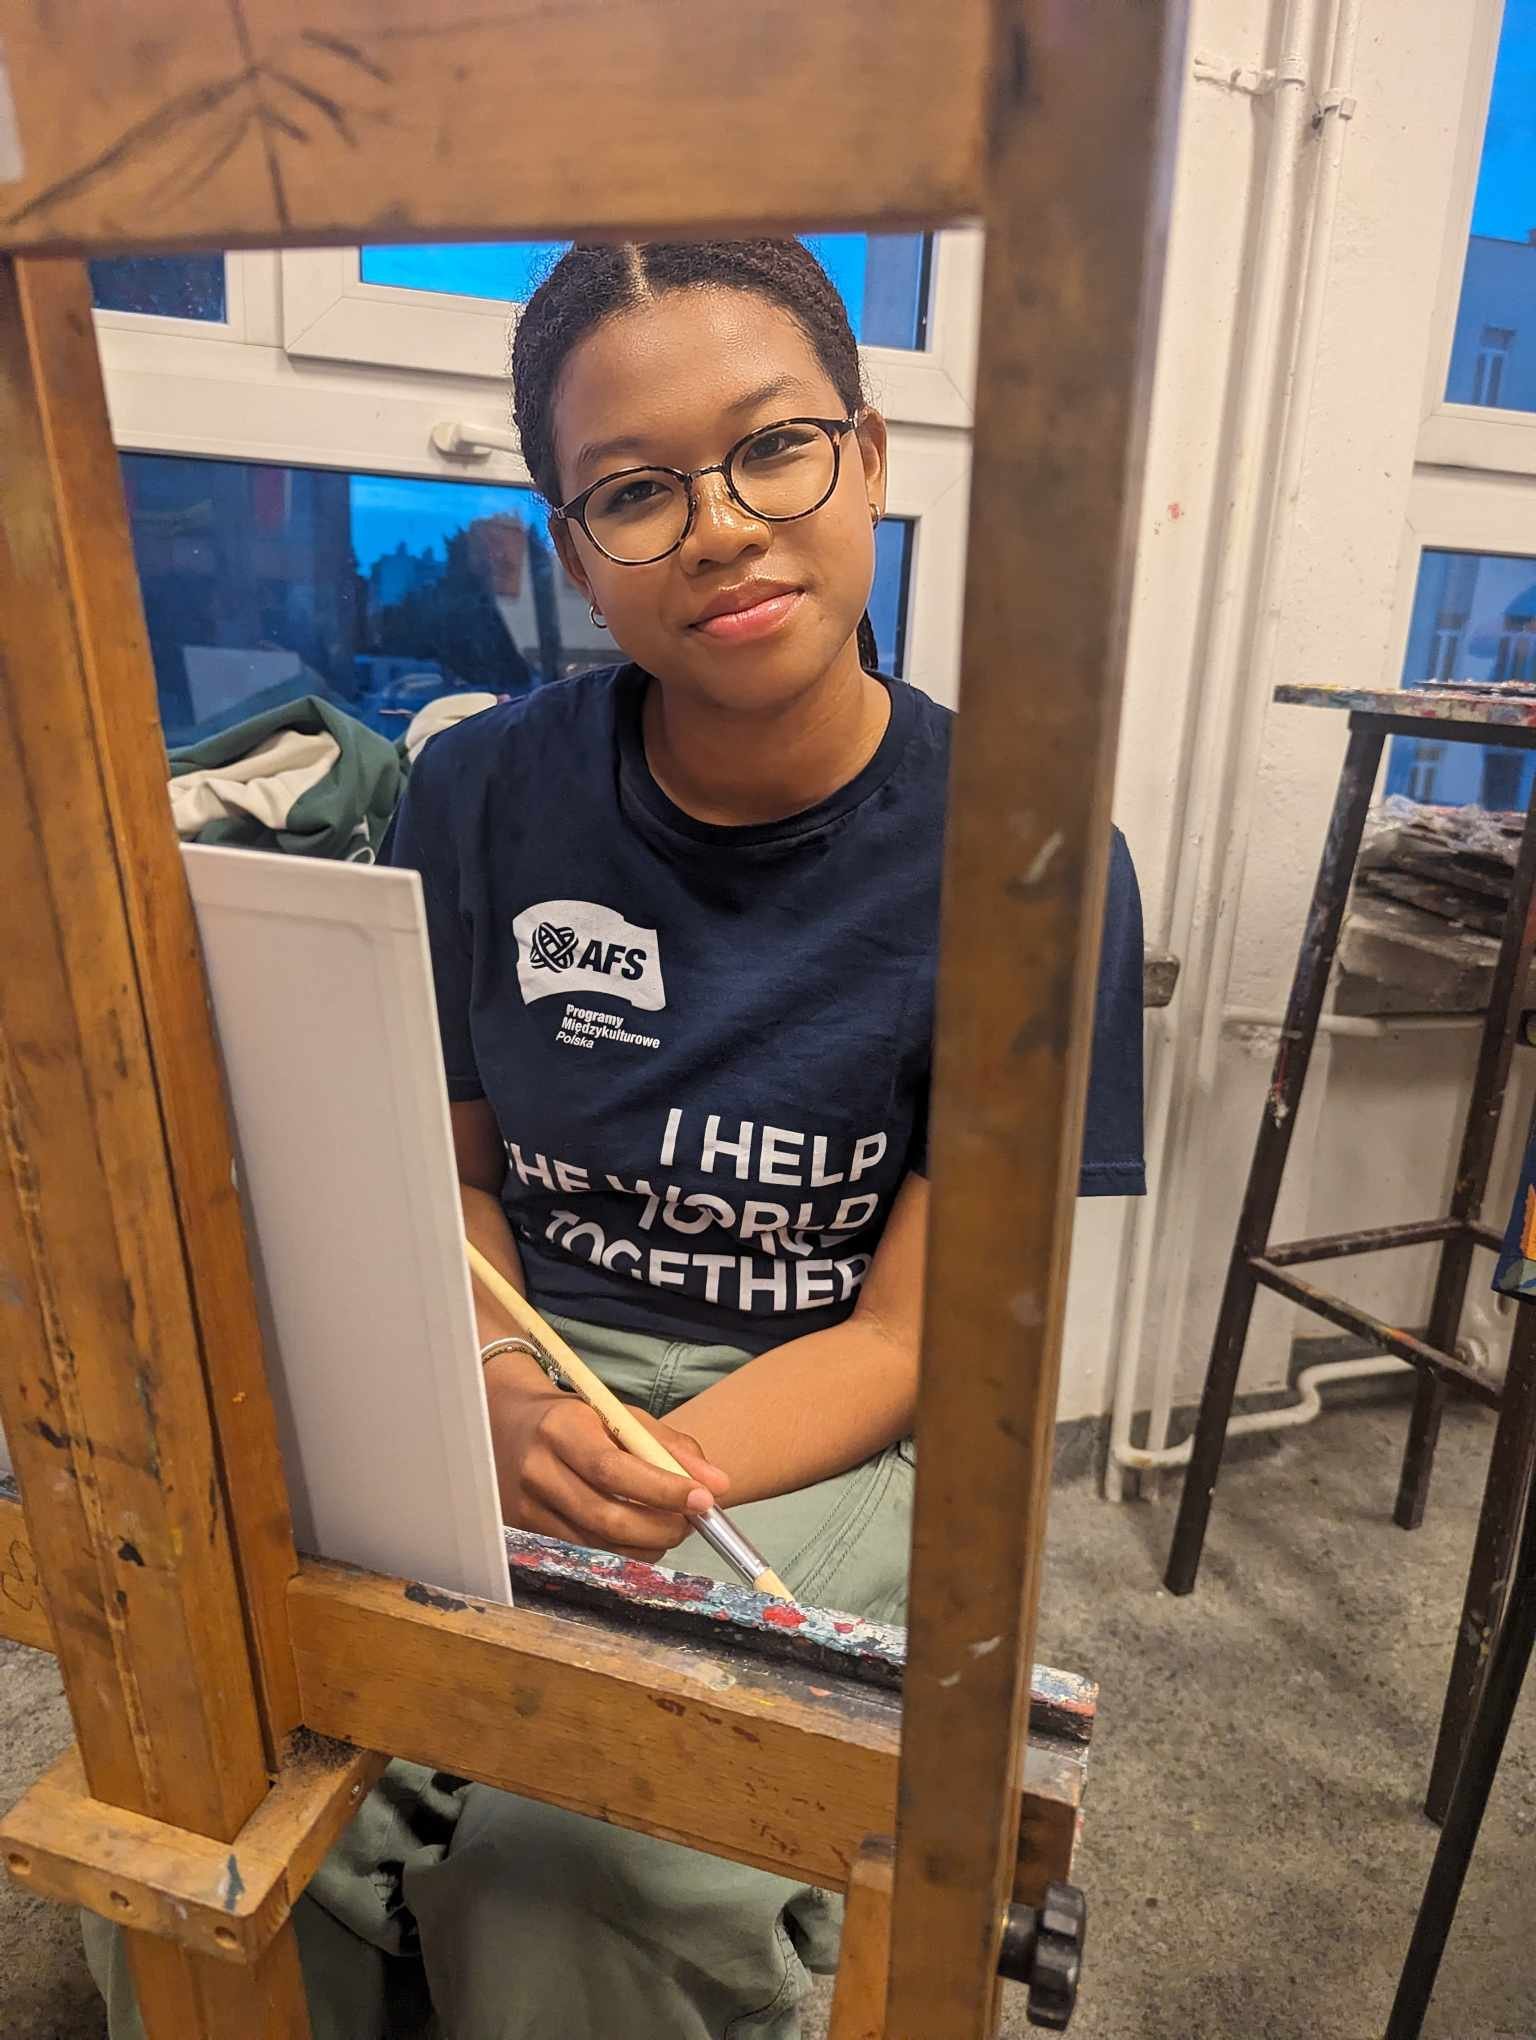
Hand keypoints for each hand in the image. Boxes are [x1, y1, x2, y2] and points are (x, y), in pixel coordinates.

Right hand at [485, 1369, 728, 1561]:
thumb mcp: (620, 1416)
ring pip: (595, 1544)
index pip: (613, 1469)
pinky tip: (637, 1538)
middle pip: (605, 1517)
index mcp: (561, 1429)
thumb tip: (717, 1485)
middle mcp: (537, 1470)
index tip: (703, 1500)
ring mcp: (525, 1506)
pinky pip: (581, 1552)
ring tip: (669, 1528)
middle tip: (691, 1523)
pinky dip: (619, 1552)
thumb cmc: (574, 1418)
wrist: (505, 1421)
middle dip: (660, 1528)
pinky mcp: (523, 1531)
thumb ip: (669, 1447)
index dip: (661, 1490)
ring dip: (644, 1546)